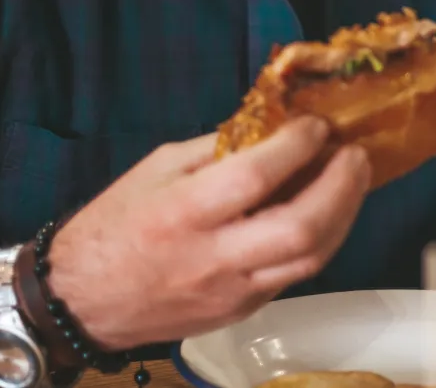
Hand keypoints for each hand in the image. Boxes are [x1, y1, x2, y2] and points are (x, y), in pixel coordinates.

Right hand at [47, 117, 369, 348]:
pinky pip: (294, 276)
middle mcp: (213, 256)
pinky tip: (327, 213)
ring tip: (353, 179)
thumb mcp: (155, 169)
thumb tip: (268, 127)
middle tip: (354, 154)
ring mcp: (232, 291)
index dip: (297, 145)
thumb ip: (213, 150)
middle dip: (340, 186)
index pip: (256, 176)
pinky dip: (319, 241)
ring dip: (343, 215)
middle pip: (299, 228)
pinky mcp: (241, 312)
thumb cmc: (114, 225)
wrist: (82, 301)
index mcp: (183, 211)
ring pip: (310, 259)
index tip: (317, 124)